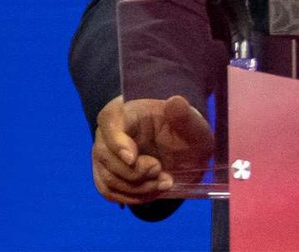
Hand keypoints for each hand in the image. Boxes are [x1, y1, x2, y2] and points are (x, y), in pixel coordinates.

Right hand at [91, 94, 214, 204]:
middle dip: (135, 171)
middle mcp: (110, 131)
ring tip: (165, 182)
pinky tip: (154, 192)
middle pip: (105, 153)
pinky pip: (109, 191)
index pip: (109, 118)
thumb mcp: (193, 124)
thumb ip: (185, 115)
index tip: (132, 158)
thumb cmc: (186, 134)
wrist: (184, 155)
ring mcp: (105, 154)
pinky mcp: (106, 175)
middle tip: (160, 171)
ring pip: (108, 177)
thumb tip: (175, 102)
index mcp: (129, 110)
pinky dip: (133, 196)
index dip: (116, 140)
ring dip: (138, 187)